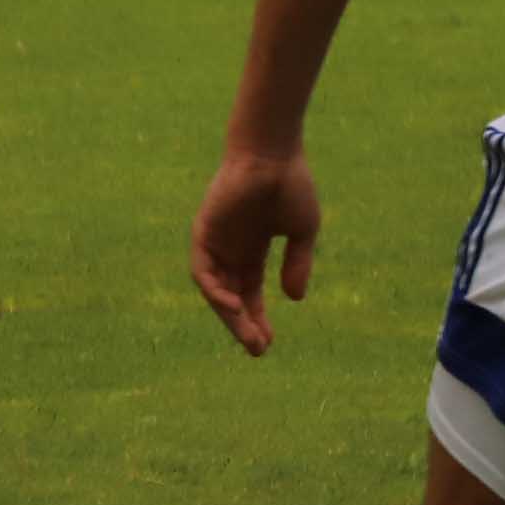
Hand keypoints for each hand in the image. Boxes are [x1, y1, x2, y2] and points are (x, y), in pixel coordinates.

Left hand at [191, 149, 319, 355]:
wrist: (273, 155)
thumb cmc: (290, 185)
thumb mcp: (301, 232)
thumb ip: (297, 263)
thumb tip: (295, 299)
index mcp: (252, 250)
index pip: (250, 293)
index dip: (257, 319)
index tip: (268, 344)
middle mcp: (230, 249)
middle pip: (231, 297)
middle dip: (242, 324)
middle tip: (257, 349)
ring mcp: (215, 241)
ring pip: (215, 289)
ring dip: (229, 314)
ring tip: (249, 336)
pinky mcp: (203, 231)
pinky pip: (202, 269)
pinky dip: (214, 290)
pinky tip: (231, 305)